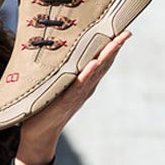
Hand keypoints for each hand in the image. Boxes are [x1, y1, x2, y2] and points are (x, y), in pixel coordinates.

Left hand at [16, 31, 131, 164]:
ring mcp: (78, 94)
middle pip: (104, 64)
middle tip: (127, 32)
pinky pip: (78, 85)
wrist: (38, 134)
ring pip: (96, 72)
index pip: (101, 60)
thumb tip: (57, 49)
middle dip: (115, 47)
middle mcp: (85, 87)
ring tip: (116, 42)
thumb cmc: (45, 107)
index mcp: (84, 82)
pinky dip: (87, 75)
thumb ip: (60, 70)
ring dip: (106, 57)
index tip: (121, 30)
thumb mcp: (55, 85)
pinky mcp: (66, 101)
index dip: (111, 46)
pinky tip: (93, 64)